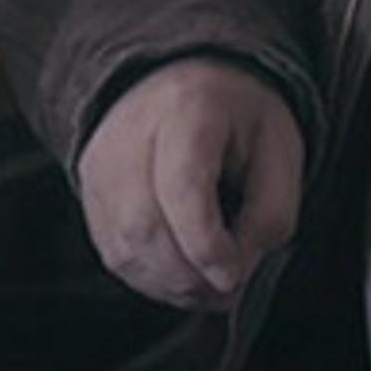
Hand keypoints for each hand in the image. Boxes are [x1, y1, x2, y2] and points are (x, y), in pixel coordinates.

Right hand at [75, 56, 302, 308]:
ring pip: (124, 248)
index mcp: (187, 109)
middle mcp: (129, 133)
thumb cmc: (238, 116)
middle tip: (228, 290)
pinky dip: (150, 278)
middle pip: (144, 226)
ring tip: (208, 286)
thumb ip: (269, 216)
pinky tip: (181, 275)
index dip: (207, 245)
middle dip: (190, 277)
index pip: (182, 188)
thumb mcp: (281, 151)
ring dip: (170, 285)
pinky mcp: (89, 189)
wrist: (184, 79)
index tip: (234, 275)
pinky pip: (113, 253)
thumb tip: (233, 272)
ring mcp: (101, 162)